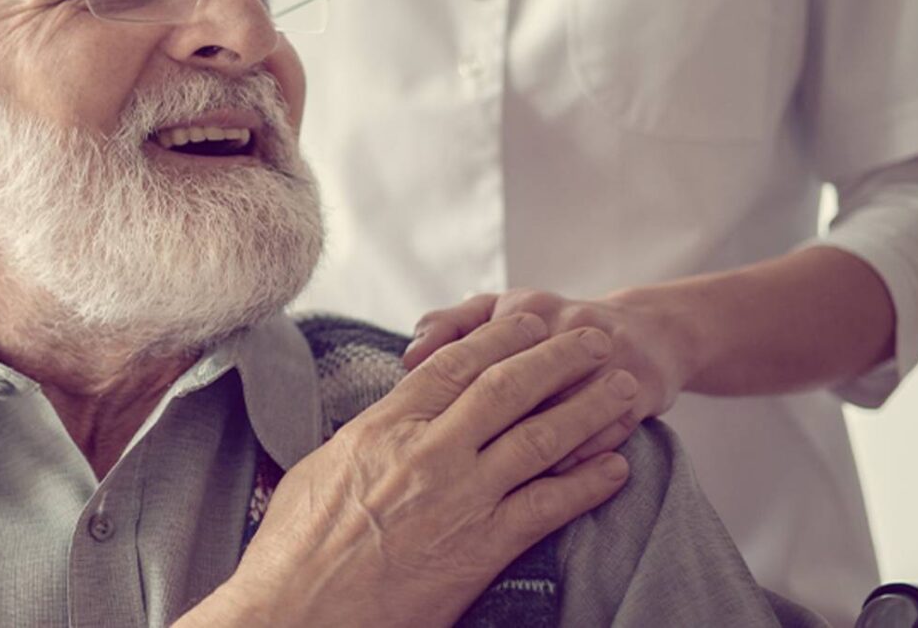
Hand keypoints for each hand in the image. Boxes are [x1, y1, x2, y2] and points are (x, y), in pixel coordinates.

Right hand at [202, 314, 637, 626]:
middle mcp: (428, 453)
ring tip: (623, 389)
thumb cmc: (294, 551)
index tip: (531, 319)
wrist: (297, 615)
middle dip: (559, 357)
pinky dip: (588, 484)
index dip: (500, 336)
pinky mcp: (482, 549)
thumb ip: (364, 439)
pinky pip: (549, 506)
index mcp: (383, 427)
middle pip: (507, 387)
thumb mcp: (319, 471)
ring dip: (588, 409)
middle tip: (595, 338)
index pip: (454, 364)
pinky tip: (616, 468)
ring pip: (539, 438)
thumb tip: (384, 421)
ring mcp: (460, 499)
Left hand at [405, 288, 691, 471]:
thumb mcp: (500, 312)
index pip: (476, 355)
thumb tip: (409, 357)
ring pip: (561, 415)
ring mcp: (608, 357)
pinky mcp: (640, 389)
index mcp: (523, 307)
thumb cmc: (554, 330)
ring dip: (530, 455)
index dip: (452, 399)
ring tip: (501, 482)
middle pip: (519, 388)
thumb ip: (449, 327)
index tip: (433, 433)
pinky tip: (548, 480)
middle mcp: (567, 324)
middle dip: (489, 434)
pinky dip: (575, 460)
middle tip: (461, 468)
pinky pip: (602, 434)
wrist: (649, 333)